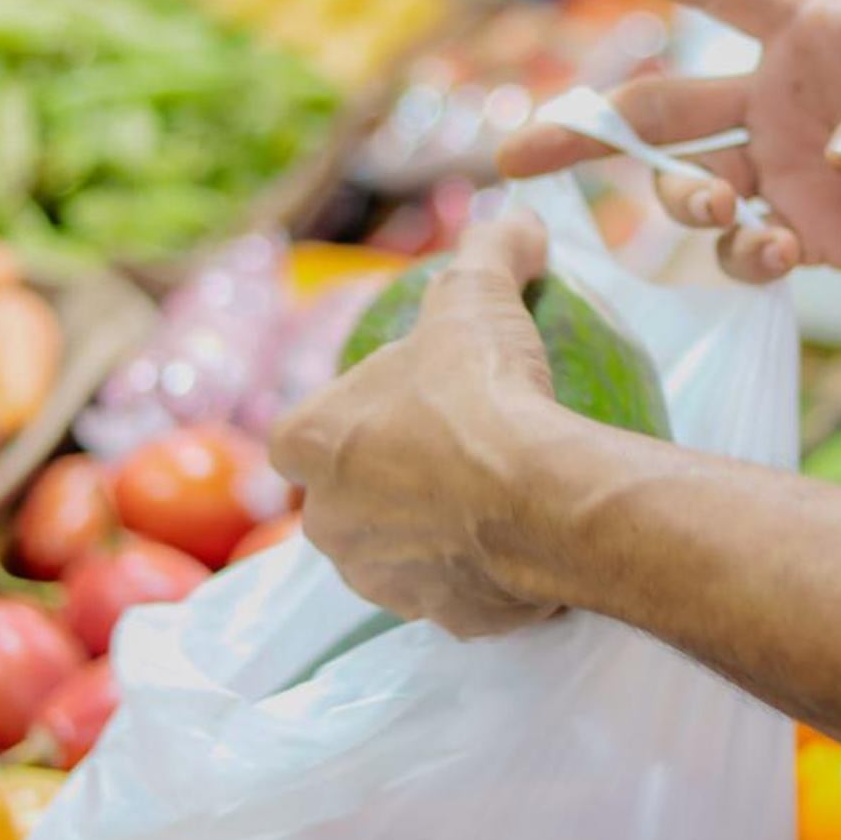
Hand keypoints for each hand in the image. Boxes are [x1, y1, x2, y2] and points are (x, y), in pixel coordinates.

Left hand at [270, 218, 564, 638]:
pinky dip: (481, 571)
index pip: (299, 435)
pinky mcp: (442, 620)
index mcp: (310, 445)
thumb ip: (489, 253)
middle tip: (452, 449)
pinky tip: (523, 540)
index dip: (344, 420)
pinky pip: (456, 591)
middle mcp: (328, 523)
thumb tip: (519, 219)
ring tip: (492, 497)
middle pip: (344, 500)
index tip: (399, 405)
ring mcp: (382, 579)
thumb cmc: (484, 392)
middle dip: (384, 483)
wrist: (541, 496)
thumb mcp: (479, 297)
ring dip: (429, 532)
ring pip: (395, 553)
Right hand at [498, 0, 840, 285]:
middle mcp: (778, 102)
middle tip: (513, 161)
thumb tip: (839, 155)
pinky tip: (774, 252)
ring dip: (678, 197)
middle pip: (657, 107)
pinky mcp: (810, 237)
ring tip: (716, 209)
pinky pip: (746, 249)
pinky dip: (742, 255)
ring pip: (687, 183)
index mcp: (810, 34)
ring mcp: (787, 173)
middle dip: (583, 129)